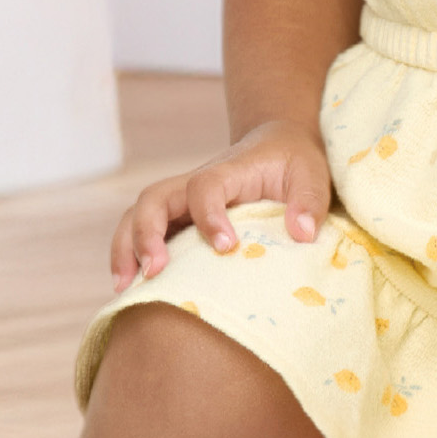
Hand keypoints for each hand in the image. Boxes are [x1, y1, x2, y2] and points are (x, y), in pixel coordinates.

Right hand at [110, 118, 332, 288]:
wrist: (275, 146)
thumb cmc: (293, 162)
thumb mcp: (311, 175)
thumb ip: (309, 201)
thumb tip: (301, 234)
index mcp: (228, 171)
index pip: (205, 186)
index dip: (209, 215)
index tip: (225, 247)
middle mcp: (194, 184)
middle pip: (154, 198)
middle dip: (146, 233)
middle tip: (155, 272)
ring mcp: (182, 202)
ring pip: (137, 214)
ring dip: (126, 248)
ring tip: (124, 289)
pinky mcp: (178, 219)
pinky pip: (143, 232)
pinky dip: (129, 257)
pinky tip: (129, 291)